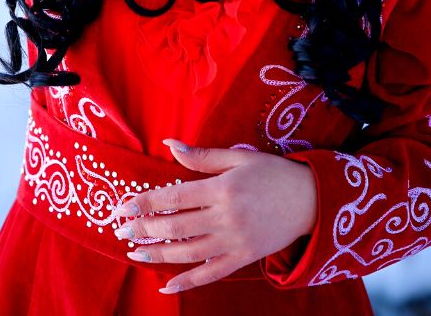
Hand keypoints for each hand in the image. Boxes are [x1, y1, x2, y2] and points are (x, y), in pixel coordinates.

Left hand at [110, 139, 317, 294]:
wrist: (310, 200)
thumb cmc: (272, 173)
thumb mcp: (238, 157)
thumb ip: (202, 156)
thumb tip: (170, 144)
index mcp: (222, 188)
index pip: (174, 196)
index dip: (146, 202)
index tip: (124, 205)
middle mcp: (225, 218)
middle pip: (176, 227)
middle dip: (144, 229)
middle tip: (121, 230)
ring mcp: (233, 242)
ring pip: (187, 253)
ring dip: (157, 254)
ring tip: (134, 253)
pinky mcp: (242, 259)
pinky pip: (210, 275)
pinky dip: (187, 282)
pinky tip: (166, 286)